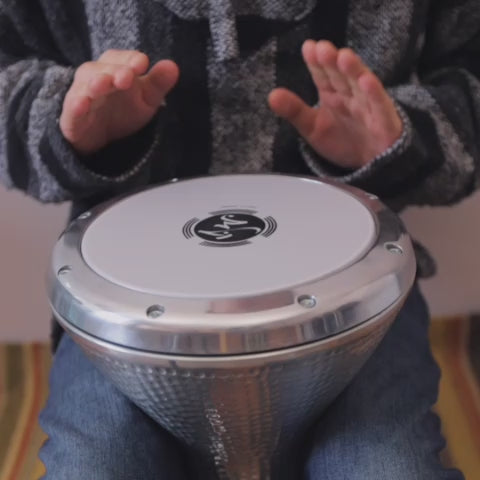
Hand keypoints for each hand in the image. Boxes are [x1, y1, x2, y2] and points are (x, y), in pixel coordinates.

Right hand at [60, 50, 178, 154]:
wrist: (102, 140)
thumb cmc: (124, 111)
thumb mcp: (146, 98)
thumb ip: (158, 83)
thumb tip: (173, 66)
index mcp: (114, 69)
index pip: (120, 59)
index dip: (130, 59)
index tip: (142, 64)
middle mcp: (96, 78)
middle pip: (102, 69)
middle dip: (115, 71)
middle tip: (127, 77)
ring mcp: (82, 96)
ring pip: (85, 85)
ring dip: (95, 82)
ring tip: (104, 84)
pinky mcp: (72, 116)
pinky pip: (72, 108)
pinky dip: (76, 105)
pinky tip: (82, 104)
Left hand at [268, 40, 402, 168]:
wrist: (370, 162)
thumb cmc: (342, 140)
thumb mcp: (312, 127)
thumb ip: (294, 111)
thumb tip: (271, 95)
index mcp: (331, 95)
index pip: (322, 75)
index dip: (316, 62)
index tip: (308, 47)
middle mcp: (349, 95)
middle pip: (340, 76)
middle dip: (332, 61)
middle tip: (322, 48)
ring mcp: (367, 105)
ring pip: (360, 85)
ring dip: (353, 70)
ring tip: (343, 57)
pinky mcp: (383, 119)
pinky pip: (379, 104)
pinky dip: (374, 93)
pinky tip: (367, 81)